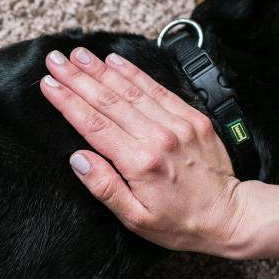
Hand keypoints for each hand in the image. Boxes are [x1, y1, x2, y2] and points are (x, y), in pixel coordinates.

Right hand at [40, 47, 250, 255]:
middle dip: (77, 78)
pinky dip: (135, 73)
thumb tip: (78, 159)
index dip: (67, 101)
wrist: (230, 217)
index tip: (48, 85)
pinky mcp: (193, 118)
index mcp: (140, 163)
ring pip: (131, 90)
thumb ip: (104, 187)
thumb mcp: (135, 219)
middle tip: (55, 60)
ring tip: (78, 54)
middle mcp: (159, 138)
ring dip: (101, 69)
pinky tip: (116, 61)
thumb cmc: (180, 224)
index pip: (94, 125)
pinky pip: (158, 89)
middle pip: (108, 101)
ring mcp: (178, 125)